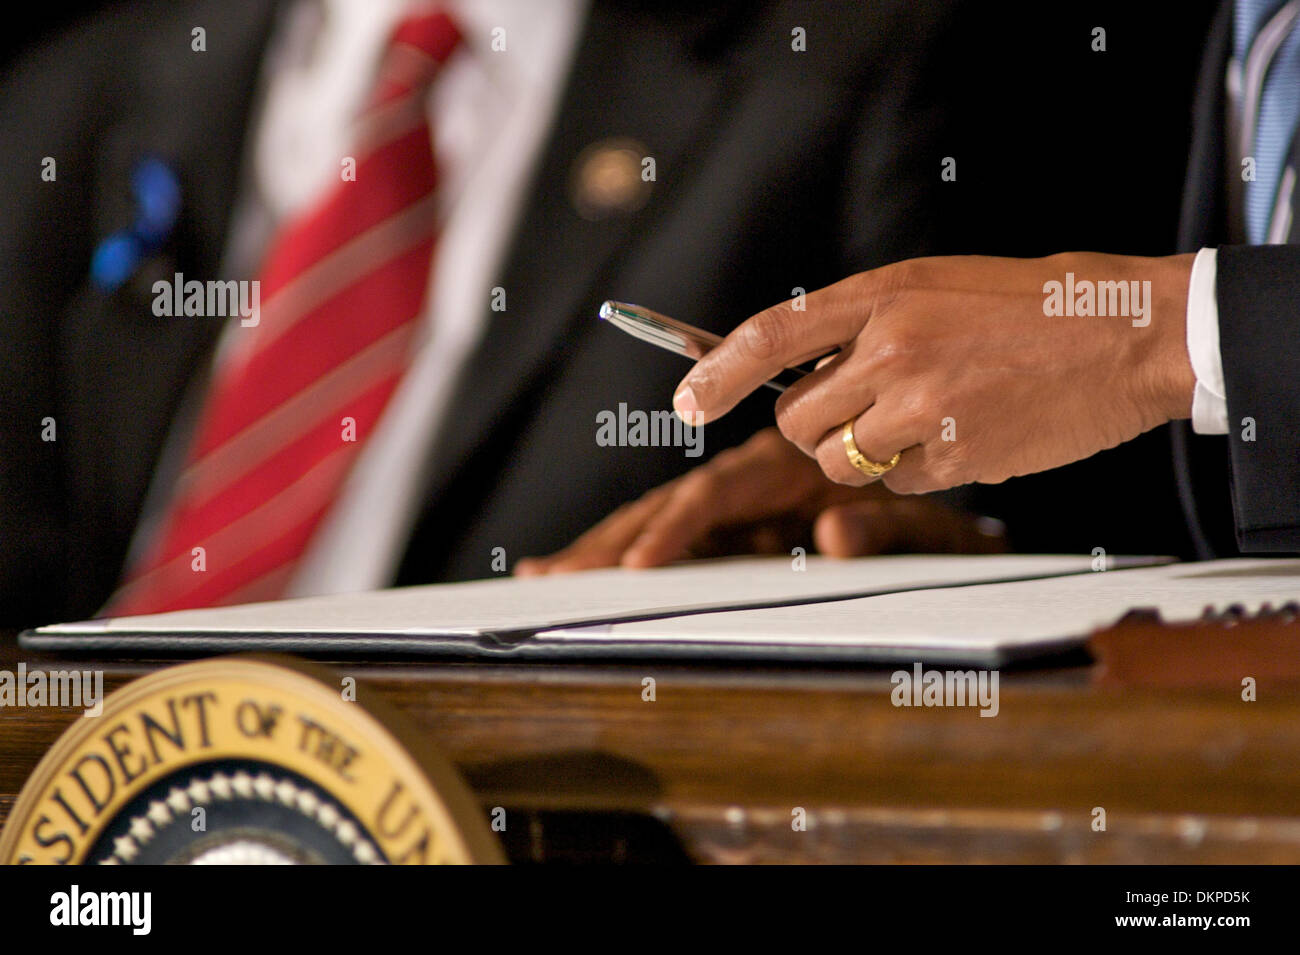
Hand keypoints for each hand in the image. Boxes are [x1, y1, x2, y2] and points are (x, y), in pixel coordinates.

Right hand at [514, 427, 1005, 575]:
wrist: (988, 437)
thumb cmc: (959, 474)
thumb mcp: (937, 508)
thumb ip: (890, 523)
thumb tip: (832, 538)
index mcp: (795, 459)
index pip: (719, 493)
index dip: (676, 530)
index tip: (637, 568)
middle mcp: (764, 471)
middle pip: (674, 503)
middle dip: (613, 540)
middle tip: (552, 576)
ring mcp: (757, 494)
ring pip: (671, 512)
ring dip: (608, 540)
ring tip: (545, 568)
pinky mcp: (757, 515)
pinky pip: (692, 528)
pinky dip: (641, 539)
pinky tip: (597, 555)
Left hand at [671, 253, 1197, 492]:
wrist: (1127, 332)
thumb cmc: (1030, 307)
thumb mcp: (935, 287)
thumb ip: (864, 326)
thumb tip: (800, 380)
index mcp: (884, 295)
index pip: (771, 335)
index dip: (717, 373)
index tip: (685, 404)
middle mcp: (891, 349)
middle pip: (796, 422)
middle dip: (813, 431)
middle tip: (860, 415)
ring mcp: (921, 408)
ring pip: (839, 464)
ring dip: (863, 458)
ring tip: (926, 419)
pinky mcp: (955, 458)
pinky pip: (899, 485)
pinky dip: (919, 472)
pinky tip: (967, 433)